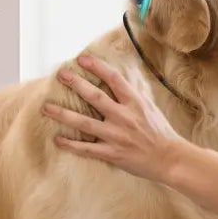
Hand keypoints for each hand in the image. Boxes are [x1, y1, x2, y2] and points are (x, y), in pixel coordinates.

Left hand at [44, 51, 190, 184]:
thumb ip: (134, 93)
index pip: (114, 79)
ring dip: (64, 114)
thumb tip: (120, 78)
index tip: (82, 59)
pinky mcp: (112, 153)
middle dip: (76, 84)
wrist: (170, 159)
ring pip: (85, 122)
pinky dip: (71, 144)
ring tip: (47, 108)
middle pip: (96, 97)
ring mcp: (117, 135)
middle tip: (61, 74)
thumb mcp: (150, 107)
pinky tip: (58, 139)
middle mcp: (124, 116)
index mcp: (135, 103)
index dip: (98, 67)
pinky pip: (86, 148)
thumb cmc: (160, 132)